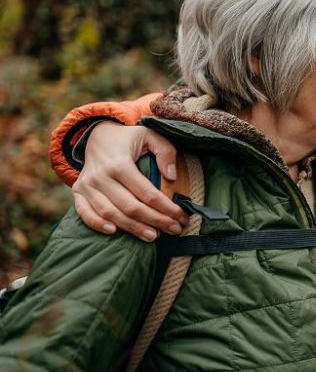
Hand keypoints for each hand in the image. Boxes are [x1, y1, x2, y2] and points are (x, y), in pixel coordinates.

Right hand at [72, 122, 185, 241]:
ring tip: (153, 236)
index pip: (147, 193)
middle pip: (130, 207)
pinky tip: (114, 232)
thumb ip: (165, 152)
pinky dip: (96, 224)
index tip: (182, 216)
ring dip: (132, 228)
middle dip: (155, 221)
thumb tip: (172, 177)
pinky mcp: (78, 191)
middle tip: (175, 230)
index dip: (166, 208)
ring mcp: (86, 185)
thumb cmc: (128, 138)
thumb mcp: (150, 135)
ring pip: (110, 214)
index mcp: (119, 163)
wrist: (97, 134)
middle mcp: (100, 176)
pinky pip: (84, 212)